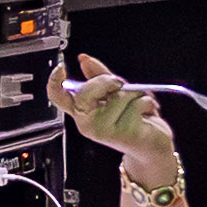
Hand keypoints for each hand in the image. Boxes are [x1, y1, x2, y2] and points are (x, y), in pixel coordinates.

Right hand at [59, 57, 175, 170]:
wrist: (153, 147)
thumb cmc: (134, 120)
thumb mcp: (115, 95)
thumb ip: (99, 76)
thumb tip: (84, 59)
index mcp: (83, 112)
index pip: (58, 98)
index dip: (53, 82)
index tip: (62, 68)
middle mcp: (88, 123)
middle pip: (85, 91)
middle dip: (108, 81)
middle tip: (121, 86)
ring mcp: (103, 131)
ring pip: (119, 95)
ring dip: (136, 94)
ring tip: (139, 106)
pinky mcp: (122, 134)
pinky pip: (136, 104)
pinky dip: (147, 103)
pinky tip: (147, 114)